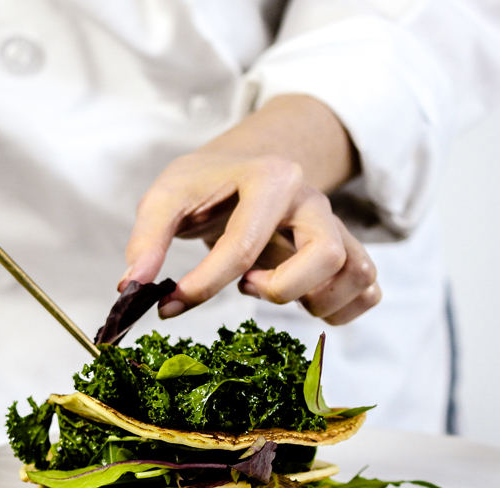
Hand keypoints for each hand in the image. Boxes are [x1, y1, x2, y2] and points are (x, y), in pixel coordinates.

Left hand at [122, 95, 380, 325]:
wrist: (246, 165)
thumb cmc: (208, 183)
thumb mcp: (167, 196)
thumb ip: (146, 239)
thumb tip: (131, 288)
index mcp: (271, 178)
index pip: (244, 244)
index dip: (203, 285)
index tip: (168, 305)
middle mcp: (313, 202)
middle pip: (326, 255)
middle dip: (281, 288)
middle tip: (246, 286)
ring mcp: (337, 228)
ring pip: (358, 274)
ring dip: (316, 300)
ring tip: (274, 290)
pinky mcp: (347, 253)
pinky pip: (368, 291)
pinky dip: (340, 309)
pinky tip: (301, 302)